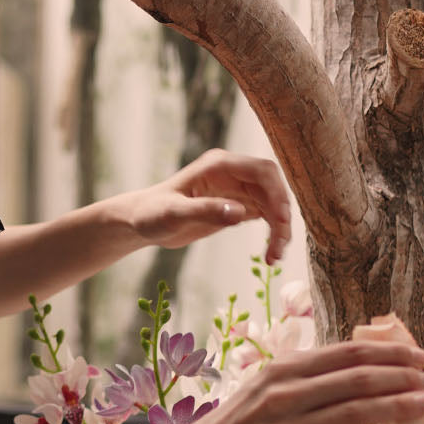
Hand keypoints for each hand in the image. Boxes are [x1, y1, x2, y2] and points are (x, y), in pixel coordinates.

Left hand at [120, 150, 291, 263]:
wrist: (141, 223)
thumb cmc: (152, 213)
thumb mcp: (174, 214)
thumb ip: (205, 210)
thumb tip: (240, 213)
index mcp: (219, 166)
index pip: (261, 171)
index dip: (277, 193)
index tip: (280, 219)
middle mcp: (232, 174)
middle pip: (273, 188)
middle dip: (282, 215)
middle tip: (279, 245)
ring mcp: (237, 190)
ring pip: (272, 205)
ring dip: (279, 229)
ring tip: (274, 257)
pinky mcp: (237, 207)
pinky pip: (265, 216)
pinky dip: (272, 234)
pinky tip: (270, 254)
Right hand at [179, 338, 423, 423]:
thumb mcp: (261, 387)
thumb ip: (301, 377)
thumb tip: (349, 369)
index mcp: (281, 371)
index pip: (345, 353)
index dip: (387, 352)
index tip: (416, 355)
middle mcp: (286, 397)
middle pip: (357, 380)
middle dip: (401, 377)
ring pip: (355, 415)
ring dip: (398, 408)